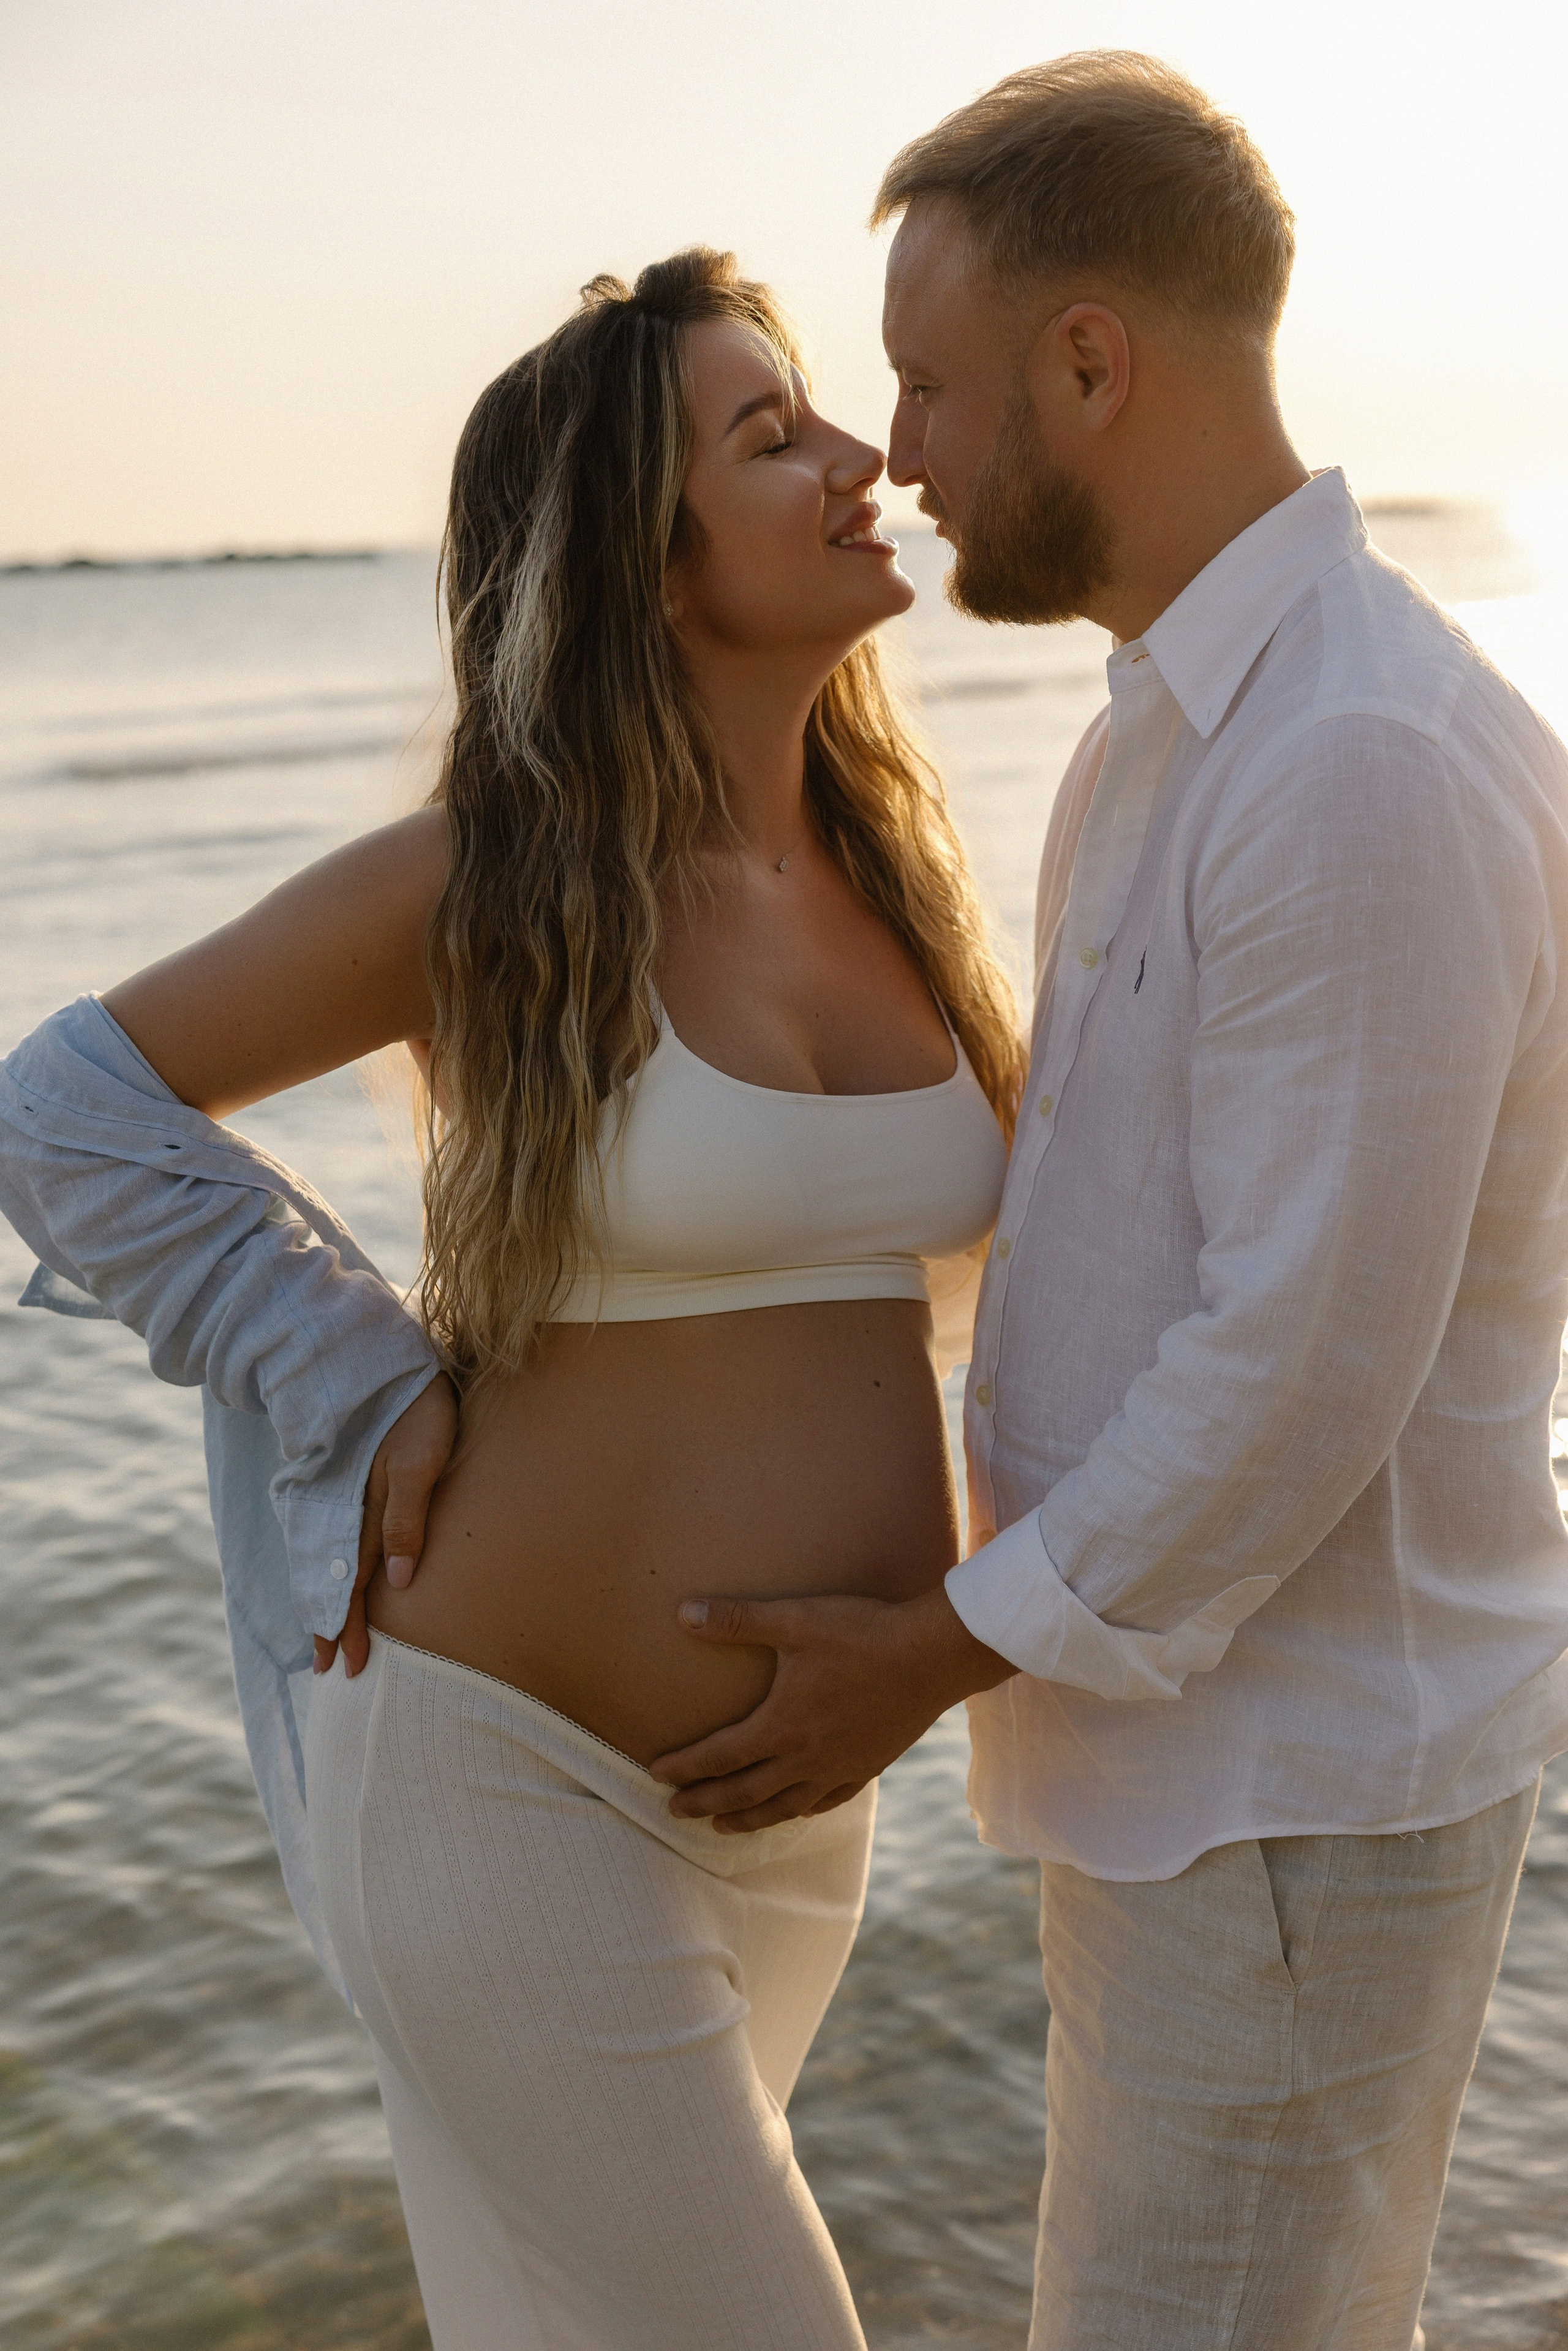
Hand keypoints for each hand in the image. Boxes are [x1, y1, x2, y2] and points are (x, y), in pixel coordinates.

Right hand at [312, 1371, 458, 1678]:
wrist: (377, 1359)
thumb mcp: (421, 1462)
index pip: (353, 1582)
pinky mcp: (339, 1479)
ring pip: (323, 1561)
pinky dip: (318, 1567)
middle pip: (334, 1578)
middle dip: (330, 1624)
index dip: (348, 1624)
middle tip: (326, 1672)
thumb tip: (399, 1581)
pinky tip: (320, 1581)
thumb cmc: (417, 1410)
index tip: (344, 1665)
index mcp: (365, 1510)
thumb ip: (407, 1518)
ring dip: (321, 1600)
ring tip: (319, 1638)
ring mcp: (338, 1494)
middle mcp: (345, 1508)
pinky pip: (323, 1536)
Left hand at [648, 1584, 1011, 1832]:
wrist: (932, 1656)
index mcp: (782, 1726)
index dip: (684, 1766)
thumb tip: (681, 1614)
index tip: (655, 1773)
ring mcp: (839, 1767)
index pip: (719, 1755)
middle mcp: (807, 1758)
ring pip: (784, 1806)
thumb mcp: (794, 1619)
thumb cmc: (861, 1634)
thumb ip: (736, 1620)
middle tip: (673, 1812)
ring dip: (748, 1818)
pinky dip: (802, 1810)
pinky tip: (796, 1810)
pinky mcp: (869, 1765)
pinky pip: (827, 1801)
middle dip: (705, 1801)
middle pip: (745, 1791)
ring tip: (723, 1826)